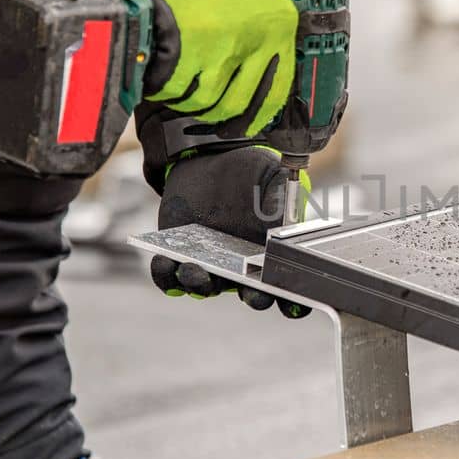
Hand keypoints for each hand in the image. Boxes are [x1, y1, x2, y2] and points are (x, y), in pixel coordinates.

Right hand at [120, 0, 296, 134]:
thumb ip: (259, 30)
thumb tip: (248, 71)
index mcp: (278, 25)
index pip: (275, 90)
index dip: (257, 113)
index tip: (246, 122)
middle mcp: (254, 39)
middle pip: (234, 103)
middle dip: (215, 113)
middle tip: (202, 108)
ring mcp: (219, 44)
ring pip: (202, 100)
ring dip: (186, 100)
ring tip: (178, 87)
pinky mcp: (184, 45)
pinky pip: (173, 87)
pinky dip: (163, 89)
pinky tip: (160, 77)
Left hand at [149, 146, 310, 318]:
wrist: (210, 157)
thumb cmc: (250, 171)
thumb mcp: (274, 178)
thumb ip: (284, 200)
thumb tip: (286, 221)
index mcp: (272, 252)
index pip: (288, 284)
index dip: (294, 299)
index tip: (294, 301)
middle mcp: (244, 266)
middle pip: (252, 295)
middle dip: (254, 298)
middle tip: (253, 293)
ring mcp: (212, 264)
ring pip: (207, 288)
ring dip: (201, 285)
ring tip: (195, 270)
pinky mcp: (180, 254)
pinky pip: (170, 276)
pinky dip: (166, 274)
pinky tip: (164, 262)